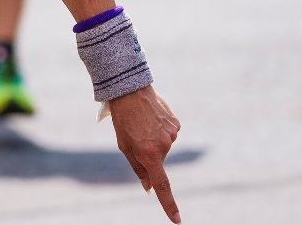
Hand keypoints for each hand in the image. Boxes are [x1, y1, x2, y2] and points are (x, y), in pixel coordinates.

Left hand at [108, 85, 181, 222]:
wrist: (130, 90)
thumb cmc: (123, 120)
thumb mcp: (124, 146)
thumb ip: (138, 168)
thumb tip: (148, 187)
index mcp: (149, 155)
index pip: (161, 186)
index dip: (169, 205)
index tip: (177, 220)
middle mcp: (164, 147)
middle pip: (158, 160)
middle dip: (148, 153)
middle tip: (135, 135)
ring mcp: (173, 135)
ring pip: (164, 146)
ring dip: (154, 139)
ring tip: (142, 123)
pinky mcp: (176, 124)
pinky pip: (169, 133)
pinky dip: (161, 130)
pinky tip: (152, 118)